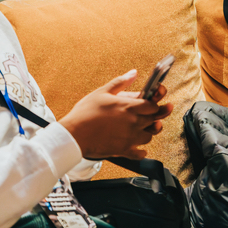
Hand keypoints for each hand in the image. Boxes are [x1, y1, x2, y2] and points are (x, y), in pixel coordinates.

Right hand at [58, 70, 173, 159]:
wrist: (73, 135)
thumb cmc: (85, 112)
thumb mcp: (102, 92)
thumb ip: (120, 82)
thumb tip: (134, 73)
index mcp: (129, 106)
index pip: (153, 106)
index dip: (153, 105)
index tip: (149, 105)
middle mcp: (134, 122)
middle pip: (154, 120)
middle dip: (153, 118)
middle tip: (147, 116)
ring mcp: (130, 137)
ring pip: (149, 136)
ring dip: (146, 133)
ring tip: (137, 129)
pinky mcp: (124, 150)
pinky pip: (140, 154)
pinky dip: (141, 151)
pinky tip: (136, 147)